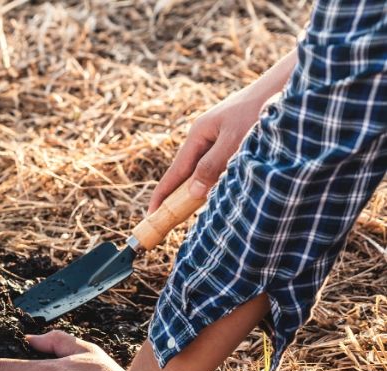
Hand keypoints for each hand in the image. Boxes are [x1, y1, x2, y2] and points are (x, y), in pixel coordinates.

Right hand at [148, 87, 266, 212]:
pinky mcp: (234, 137)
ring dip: (199, 188)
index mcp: (198, 134)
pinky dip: (215, 180)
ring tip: (192, 210)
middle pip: (186, 172)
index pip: (175, 172)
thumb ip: (212, 166)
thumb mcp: (234, 140)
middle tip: (170, 220)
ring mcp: (219, 136)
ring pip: (204, 169)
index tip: (151, 215)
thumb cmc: (260, 108)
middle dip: (178, 196)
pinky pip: (218, 164)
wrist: (286, 84)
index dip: (162, 195)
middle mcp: (205, 136)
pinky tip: (219, 189)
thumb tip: (192, 192)